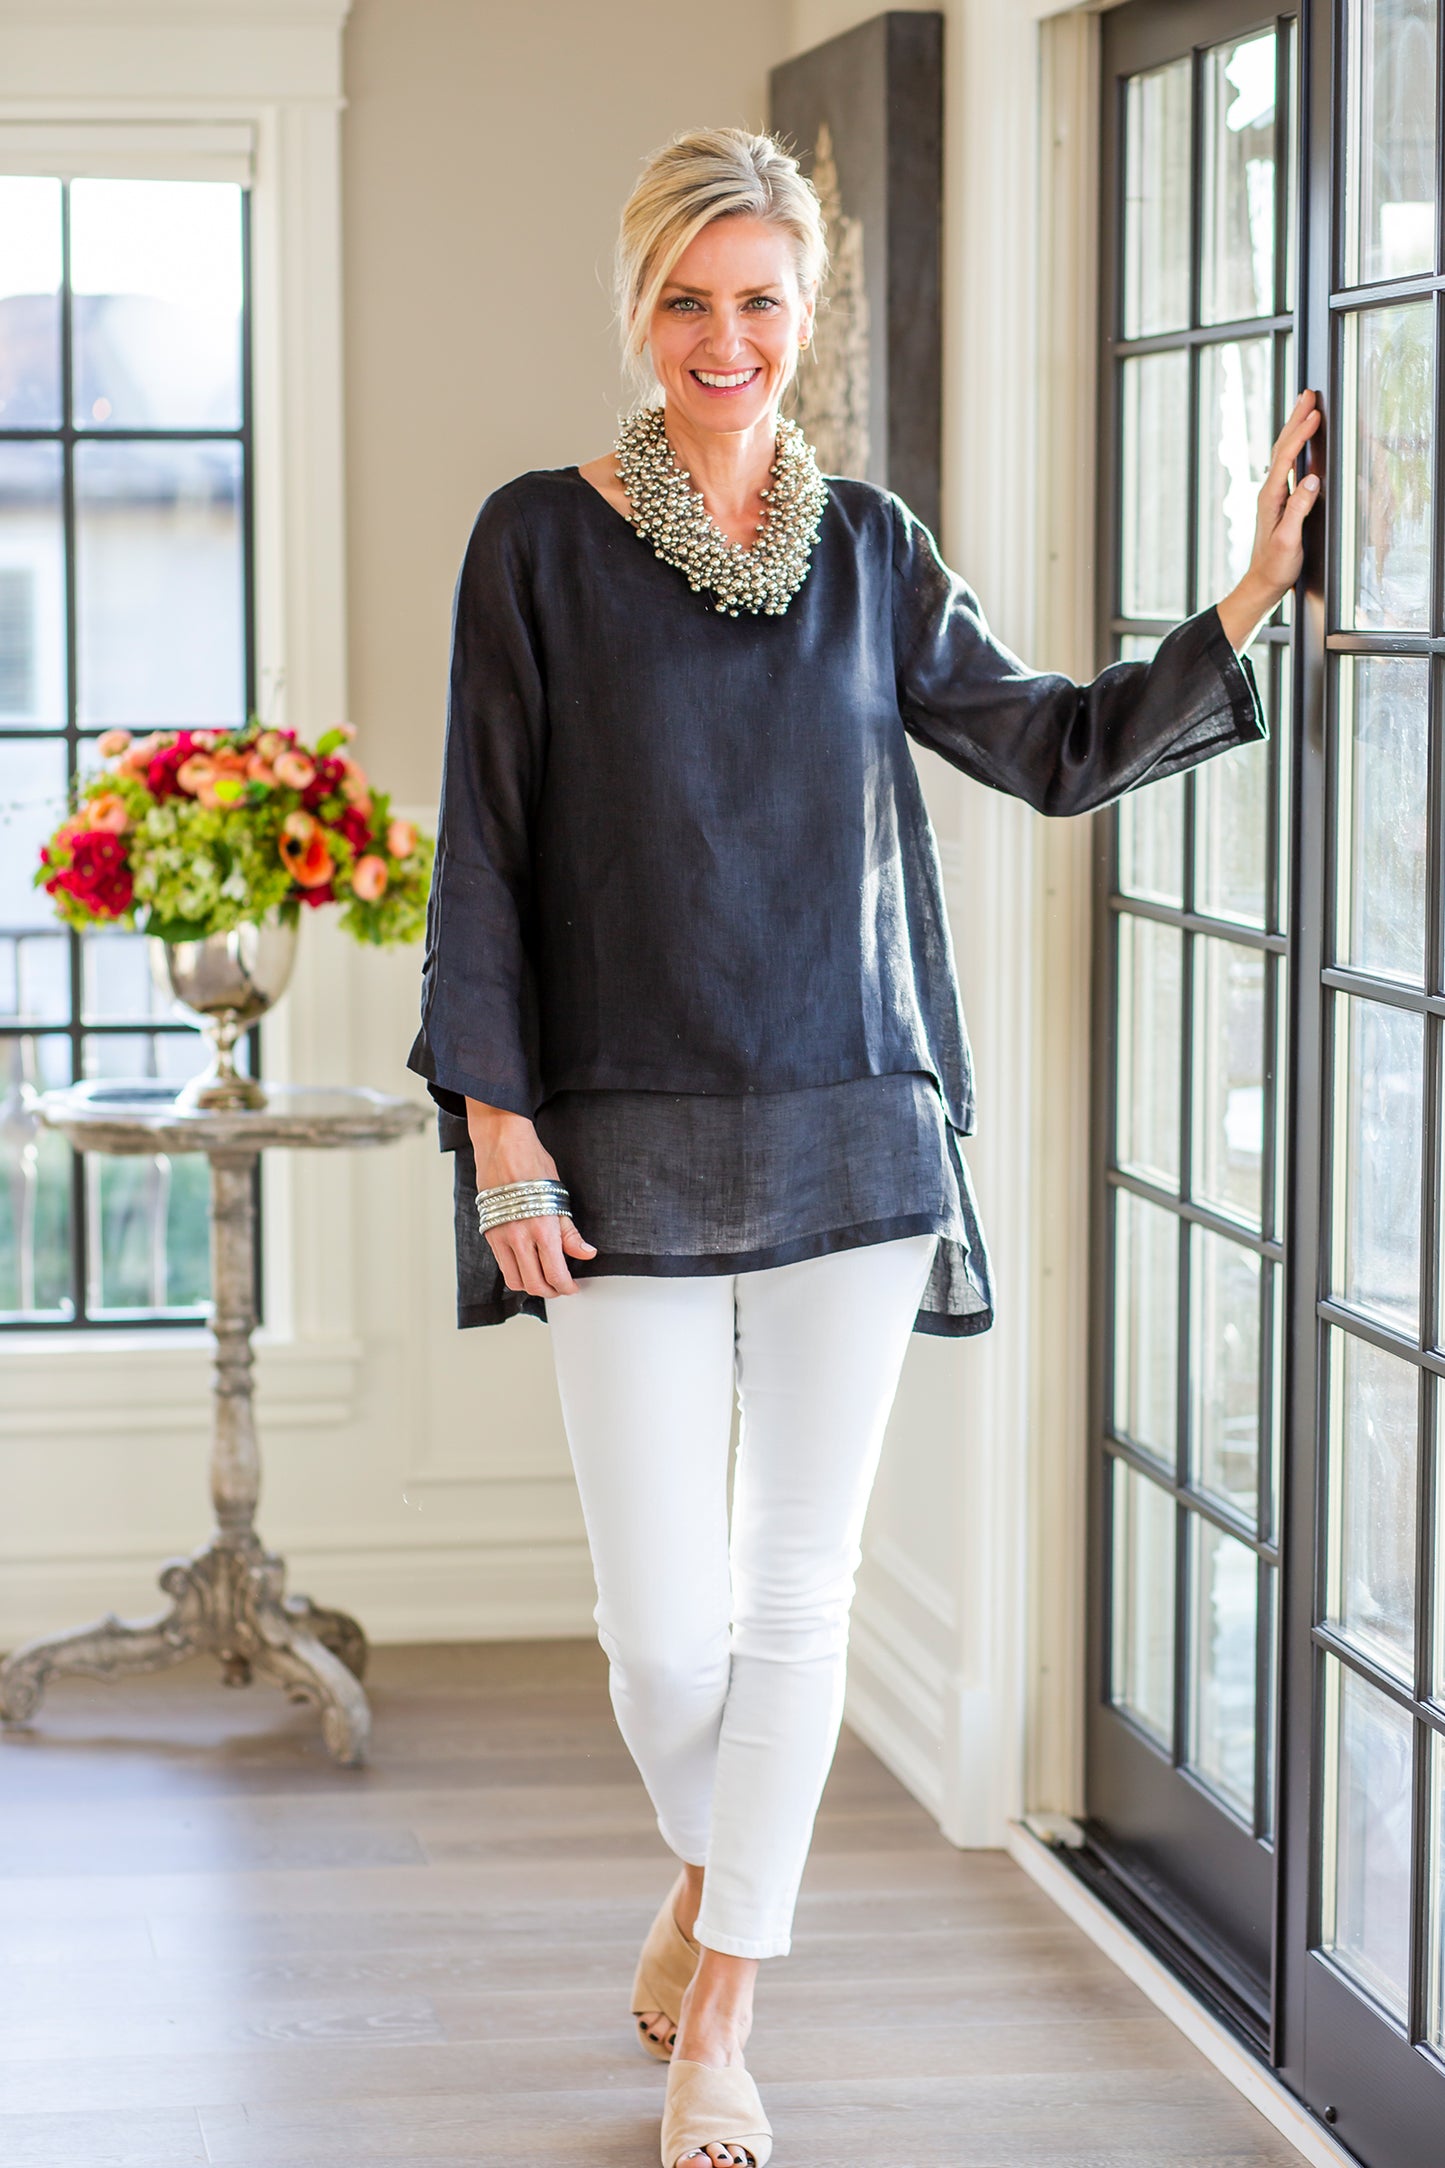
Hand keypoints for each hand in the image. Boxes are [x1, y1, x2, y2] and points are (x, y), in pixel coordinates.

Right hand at [464, 1097, 596, 1297]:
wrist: (502, 1146)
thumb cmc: (533, 1165)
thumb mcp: (559, 1198)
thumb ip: (570, 1232)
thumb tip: (587, 1253)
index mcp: (542, 1229)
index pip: (555, 1274)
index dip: (566, 1287)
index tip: (573, 1287)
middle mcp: (519, 1237)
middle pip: (534, 1284)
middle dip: (550, 1291)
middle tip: (561, 1286)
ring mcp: (501, 1236)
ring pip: (514, 1280)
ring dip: (531, 1285)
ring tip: (544, 1278)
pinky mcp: (489, 1233)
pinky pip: (502, 1264)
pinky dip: (516, 1271)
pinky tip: (528, 1264)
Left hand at [1215, 387, 1321, 652]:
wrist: (1263, 582)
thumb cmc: (1276, 565)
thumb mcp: (1289, 540)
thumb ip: (1299, 509)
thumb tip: (1312, 479)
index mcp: (1271, 498)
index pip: (1286, 458)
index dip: (1300, 434)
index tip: (1314, 414)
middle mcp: (1269, 491)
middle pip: (1282, 447)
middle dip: (1296, 418)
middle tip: (1309, 393)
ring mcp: (1273, 494)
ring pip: (1283, 452)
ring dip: (1294, 426)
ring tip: (1306, 404)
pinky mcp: (1279, 499)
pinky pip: (1286, 463)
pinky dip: (1295, 444)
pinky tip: (1300, 437)